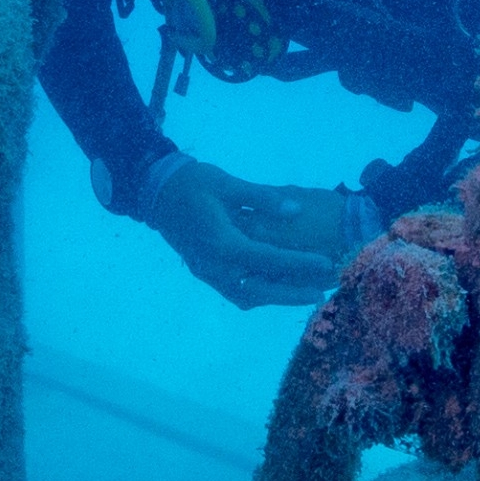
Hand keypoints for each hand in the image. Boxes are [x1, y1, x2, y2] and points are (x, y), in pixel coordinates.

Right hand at [148, 160, 344, 308]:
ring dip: (274, 298)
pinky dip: (257, 293)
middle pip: (258, 290)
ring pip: (245, 296)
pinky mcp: (203, 270)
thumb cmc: (193, 182)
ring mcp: (206, 271)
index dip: (299, 263)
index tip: (325, 264)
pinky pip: (233, 291)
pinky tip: (275, 286)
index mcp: (222, 242)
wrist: (155, 190)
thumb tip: (296, 210)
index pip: (268, 258)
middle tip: (319, 294)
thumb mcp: (228, 184)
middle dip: (290, 295)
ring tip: (301, 294)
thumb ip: (263, 199)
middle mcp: (214, 264)